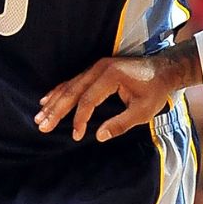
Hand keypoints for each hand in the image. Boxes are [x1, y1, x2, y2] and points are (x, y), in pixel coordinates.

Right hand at [35, 55, 173, 141]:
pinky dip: (60, 91)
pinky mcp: (96, 70)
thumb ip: (121, 124)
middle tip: (41, 125)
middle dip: (56, 109)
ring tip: (39, 115)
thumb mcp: (143, 111)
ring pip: (70, 85)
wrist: (163, 69)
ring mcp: (96, 67)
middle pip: (72, 91)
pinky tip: (48, 99)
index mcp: (110, 76)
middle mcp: (99, 69)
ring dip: (54, 101)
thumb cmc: (154, 91)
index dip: (79, 119)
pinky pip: (74, 81)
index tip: (76, 135)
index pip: (88, 100)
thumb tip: (99, 136)